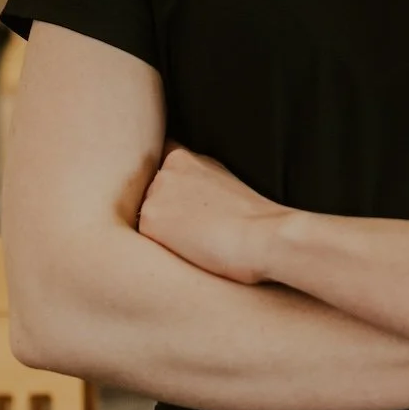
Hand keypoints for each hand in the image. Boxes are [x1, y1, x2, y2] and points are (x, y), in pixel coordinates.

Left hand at [136, 142, 283, 284]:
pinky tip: (189, 251)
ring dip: (163, 233)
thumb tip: (178, 191)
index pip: (159, 177)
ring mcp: (154, 195)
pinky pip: (145, 242)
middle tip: (199, 229)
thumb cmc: (252, 217)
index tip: (192, 210)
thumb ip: (194, 178)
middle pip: (151, 200)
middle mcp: (164, 171)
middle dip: (166, 215)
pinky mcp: (149, 221)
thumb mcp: (221, 180)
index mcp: (182, 157)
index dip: (172, 196)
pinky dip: (162, 250)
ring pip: (147, 221)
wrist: (263, 236)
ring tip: (198, 240)